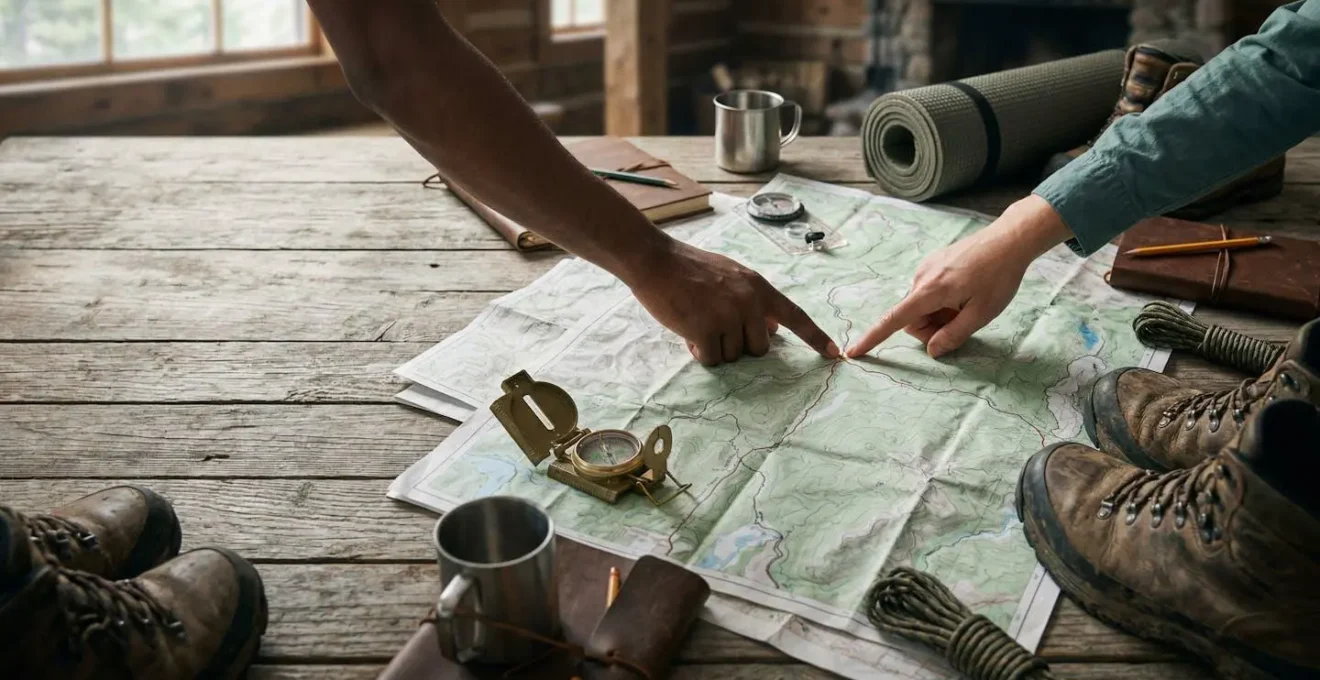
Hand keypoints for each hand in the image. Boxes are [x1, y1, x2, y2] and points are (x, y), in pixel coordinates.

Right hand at [628, 240, 838, 365]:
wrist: (655, 260)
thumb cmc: (689, 269)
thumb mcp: (730, 277)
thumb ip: (752, 301)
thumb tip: (772, 330)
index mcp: (758, 287)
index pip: (794, 315)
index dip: (815, 337)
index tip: (834, 354)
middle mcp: (749, 302)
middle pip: (759, 349)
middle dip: (739, 346)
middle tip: (715, 326)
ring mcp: (728, 316)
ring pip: (733, 356)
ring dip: (715, 348)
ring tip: (697, 322)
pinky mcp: (706, 330)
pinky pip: (713, 360)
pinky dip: (700, 353)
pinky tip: (688, 332)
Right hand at [846, 195, 1072, 358]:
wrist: (1009, 240)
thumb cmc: (998, 277)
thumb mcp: (982, 313)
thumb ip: (954, 335)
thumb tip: (932, 351)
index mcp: (930, 291)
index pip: (894, 320)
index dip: (873, 338)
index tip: (853, 352)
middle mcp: (921, 278)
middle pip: (911, 318)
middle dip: (930, 329)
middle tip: (960, 326)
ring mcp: (926, 269)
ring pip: (921, 306)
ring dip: (938, 316)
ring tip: (966, 307)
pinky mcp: (933, 264)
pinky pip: (928, 293)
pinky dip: (941, 302)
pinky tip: (965, 293)